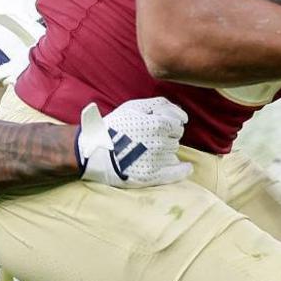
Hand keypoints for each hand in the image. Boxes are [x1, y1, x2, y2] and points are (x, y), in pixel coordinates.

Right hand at [76, 98, 191, 188]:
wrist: (94, 151)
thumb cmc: (113, 126)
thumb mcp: (133, 106)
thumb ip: (159, 105)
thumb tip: (182, 115)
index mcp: (158, 124)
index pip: (178, 123)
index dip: (170, 123)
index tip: (160, 125)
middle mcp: (161, 142)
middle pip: (176, 139)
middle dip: (167, 137)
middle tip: (150, 138)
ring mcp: (158, 160)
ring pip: (173, 153)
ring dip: (166, 151)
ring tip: (148, 150)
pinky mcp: (153, 176)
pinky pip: (176, 174)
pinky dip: (183, 170)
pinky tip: (186, 168)